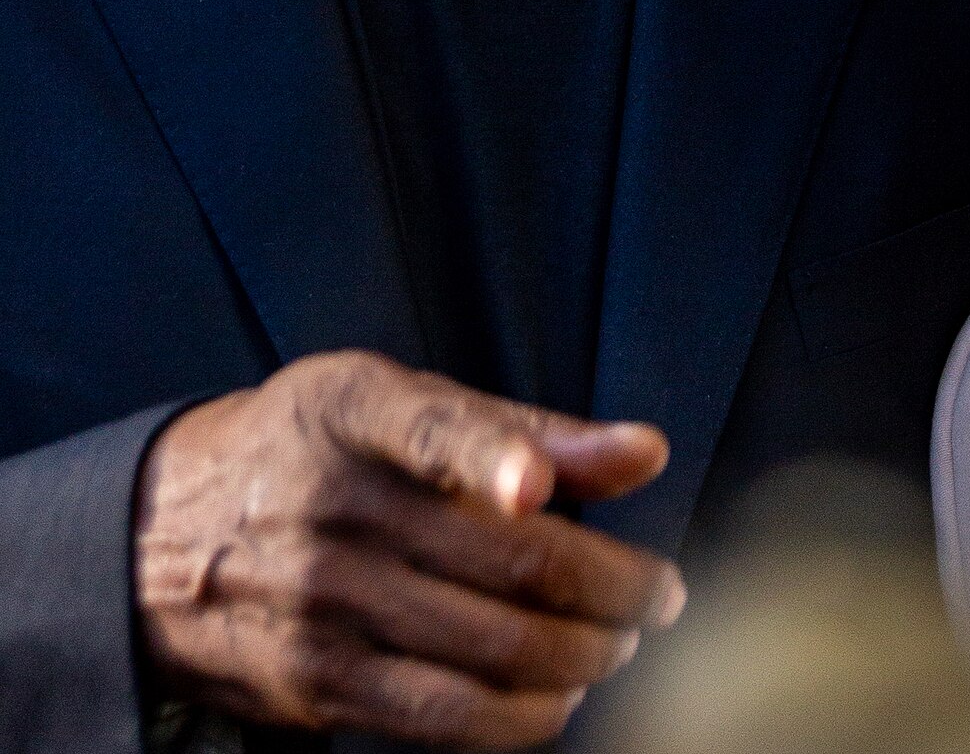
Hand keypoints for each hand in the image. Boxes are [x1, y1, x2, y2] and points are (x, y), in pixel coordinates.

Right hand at [135, 351, 682, 747]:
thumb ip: (523, 426)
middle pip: (510, 563)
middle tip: (659, 596)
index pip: (429, 428)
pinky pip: (445, 718)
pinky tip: (558, 693)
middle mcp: (338, 507)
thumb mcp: (394, 400)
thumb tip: (645, 453)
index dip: (490, 458)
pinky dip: (525, 715)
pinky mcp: (318, 685)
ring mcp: (325, 604)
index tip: (534, 486)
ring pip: (494, 649)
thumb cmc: (316, 450)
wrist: (162, 534)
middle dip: (615, 591)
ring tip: (619, 641)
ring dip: (585, 655)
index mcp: (356, 409)